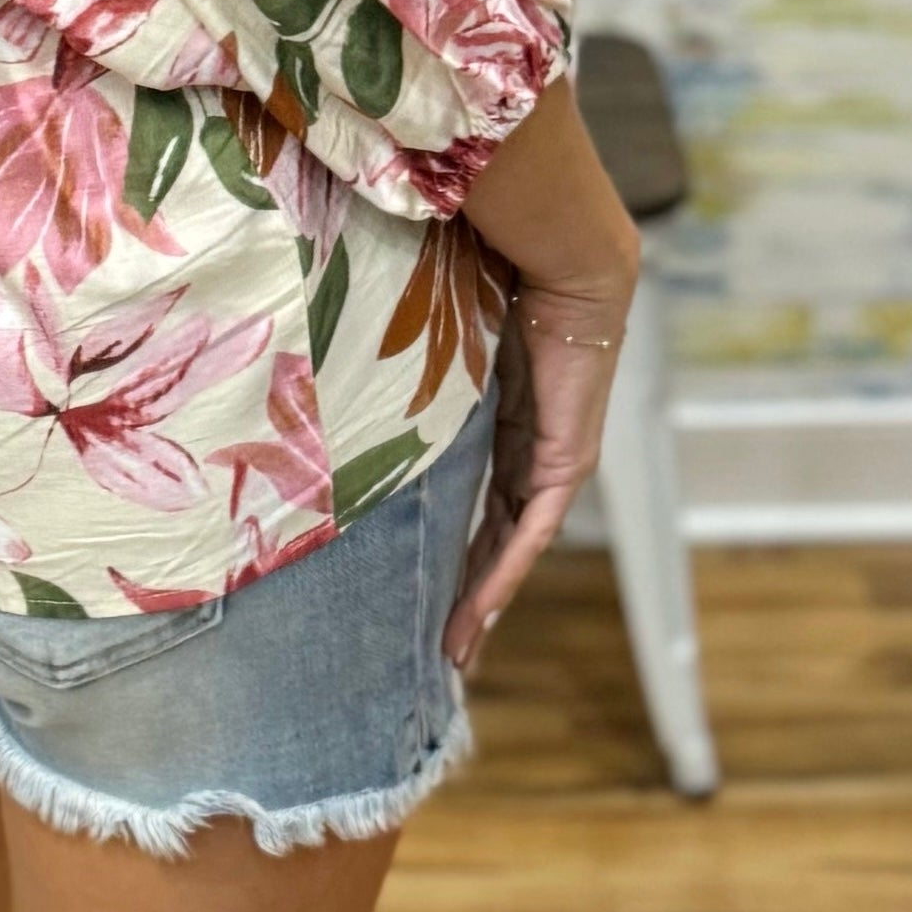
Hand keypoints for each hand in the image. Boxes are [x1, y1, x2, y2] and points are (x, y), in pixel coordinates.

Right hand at [441, 275, 635, 674]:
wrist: (565, 261)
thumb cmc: (497, 281)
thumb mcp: (443, 338)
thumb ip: (409, 360)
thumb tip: (345, 353)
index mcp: (506, 425)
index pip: (480, 502)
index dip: (456, 550)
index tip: (428, 593)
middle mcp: (533, 451)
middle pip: (495, 538)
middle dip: (468, 594)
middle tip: (440, 645)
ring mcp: (554, 460)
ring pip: (513, 546)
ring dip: (483, 599)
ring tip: (455, 649)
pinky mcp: (567, 461)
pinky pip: (532, 530)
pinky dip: (504, 572)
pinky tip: (479, 611)